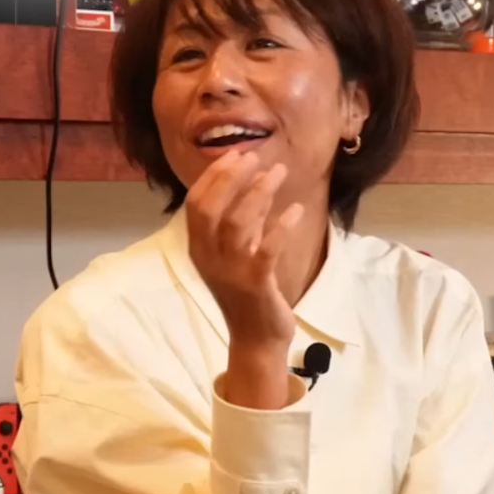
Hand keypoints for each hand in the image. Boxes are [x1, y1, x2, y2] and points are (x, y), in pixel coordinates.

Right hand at [185, 152, 305, 407]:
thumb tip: (254, 183)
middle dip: (231, 177)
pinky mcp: (255, 284)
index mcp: (199, 249)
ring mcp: (230, 272)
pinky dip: (282, 226)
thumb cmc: (247, 292)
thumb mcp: (239, 254)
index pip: (196, 204)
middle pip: (210, 208)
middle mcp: (208, 258)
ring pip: (238, 223)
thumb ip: (243, 223)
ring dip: (258, 193)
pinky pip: (267, 248)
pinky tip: (296, 210)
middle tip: (255, 156)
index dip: (214, 176)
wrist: (256, 339)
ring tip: (278, 173)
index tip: (236, 154)